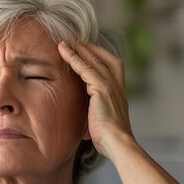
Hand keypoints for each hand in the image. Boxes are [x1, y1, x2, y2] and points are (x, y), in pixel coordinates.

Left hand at [58, 41, 133, 158]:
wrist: (117, 143)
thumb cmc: (108, 138)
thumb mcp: (101, 120)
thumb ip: (95, 110)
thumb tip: (86, 114)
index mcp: (119, 90)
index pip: (110, 64)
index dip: (97, 54)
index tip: (84, 49)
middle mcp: (117, 84)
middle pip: (102, 57)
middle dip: (86, 47)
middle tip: (72, 39)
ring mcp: (111, 85)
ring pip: (93, 60)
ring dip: (77, 49)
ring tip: (64, 42)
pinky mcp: (102, 89)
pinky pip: (86, 69)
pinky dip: (74, 58)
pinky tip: (64, 52)